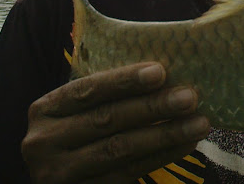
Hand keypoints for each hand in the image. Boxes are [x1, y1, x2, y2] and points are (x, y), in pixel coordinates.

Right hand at [21, 62, 209, 183]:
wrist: (65, 176)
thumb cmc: (79, 131)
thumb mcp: (80, 109)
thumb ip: (109, 92)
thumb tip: (164, 70)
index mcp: (46, 109)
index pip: (88, 89)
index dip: (124, 80)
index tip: (160, 71)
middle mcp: (45, 142)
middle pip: (107, 119)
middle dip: (152, 107)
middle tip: (189, 97)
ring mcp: (61, 173)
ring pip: (120, 149)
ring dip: (165, 134)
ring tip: (199, 122)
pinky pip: (129, 172)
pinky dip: (161, 156)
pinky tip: (186, 143)